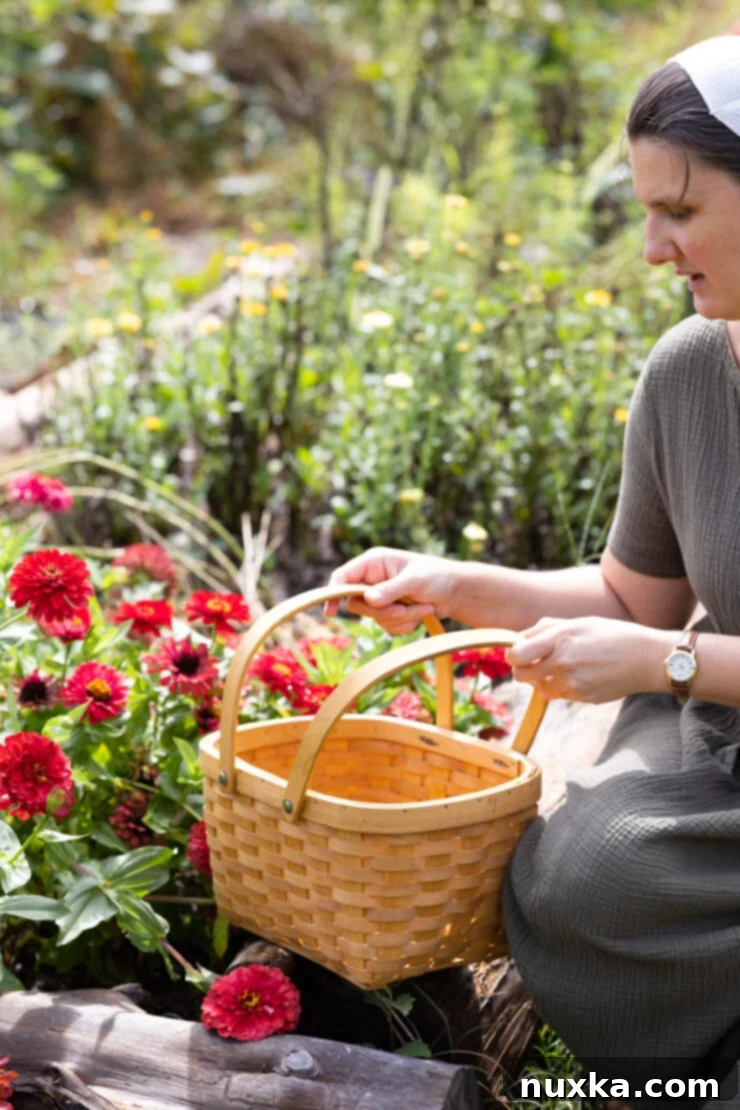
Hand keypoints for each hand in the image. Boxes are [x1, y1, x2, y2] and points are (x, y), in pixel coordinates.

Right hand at [323, 547, 461, 634]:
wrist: (457, 592)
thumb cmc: (438, 576)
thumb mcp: (416, 581)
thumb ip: (392, 590)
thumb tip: (369, 599)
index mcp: (374, 562)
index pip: (343, 577)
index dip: (333, 593)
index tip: (330, 611)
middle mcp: (373, 579)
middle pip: (357, 604)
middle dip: (383, 611)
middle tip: (406, 608)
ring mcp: (380, 597)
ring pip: (375, 618)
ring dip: (401, 618)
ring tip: (424, 607)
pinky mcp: (389, 612)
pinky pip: (387, 627)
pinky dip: (406, 625)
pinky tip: (422, 614)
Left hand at [503, 616, 664, 703]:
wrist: (646, 658)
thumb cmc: (612, 635)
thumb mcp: (578, 622)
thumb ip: (546, 629)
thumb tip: (521, 638)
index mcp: (559, 639)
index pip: (515, 655)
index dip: (513, 655)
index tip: (519, 653)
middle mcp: (562, 663)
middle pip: (521, 676)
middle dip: (523, 670)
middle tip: (535, 663)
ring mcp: (571, 683)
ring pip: (539, 687)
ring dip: (544, 679)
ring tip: (566, 666)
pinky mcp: (581, 698)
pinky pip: (559, 694)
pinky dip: (562, 686)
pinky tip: (582, 675)